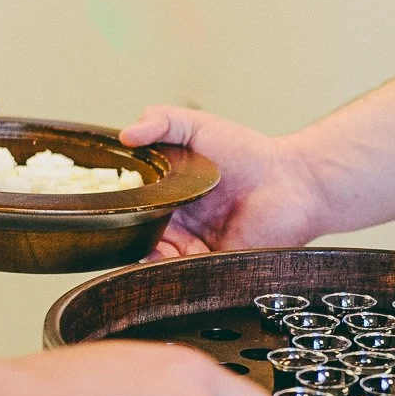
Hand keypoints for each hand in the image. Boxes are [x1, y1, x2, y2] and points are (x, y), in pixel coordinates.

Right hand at [118, 106, 331, 258]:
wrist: (293, 182)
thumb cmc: (249, 153)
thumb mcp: (199, 126)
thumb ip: (162, 120)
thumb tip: (125, 134)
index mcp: (167, 193)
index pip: (130, 205)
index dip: (116, 208)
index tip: (102, 206)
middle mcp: (176, 223)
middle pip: (139, 235)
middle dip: (127, 236)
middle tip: (122, 229)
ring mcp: (193, 246)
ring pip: (156, 259)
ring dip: (147, 255)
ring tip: (147, 244)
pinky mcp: (212, 265)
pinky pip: (184, 275)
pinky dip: (172, 271)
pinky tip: (168, 258)